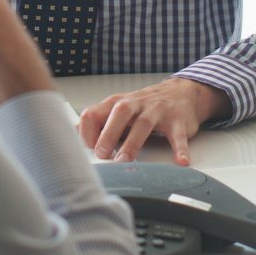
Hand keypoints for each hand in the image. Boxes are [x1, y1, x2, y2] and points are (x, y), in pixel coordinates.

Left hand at [79, 78, 226, 165]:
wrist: (182, 93)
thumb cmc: (145, 105)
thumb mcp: (119, 109)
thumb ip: (98, 121)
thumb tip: (73, 133)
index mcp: (117, 103)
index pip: (94, 113)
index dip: (87, 131)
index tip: (86, 150)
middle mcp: (136, 104)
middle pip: (119, 115)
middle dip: (108, 134)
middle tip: (102, 155)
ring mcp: (157, 111)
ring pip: (143, 125)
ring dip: (133, 144)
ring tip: (126, 161)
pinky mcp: (178, 122)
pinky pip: (178, 136)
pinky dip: (180, 149)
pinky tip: (180, 161)